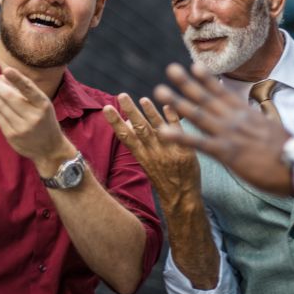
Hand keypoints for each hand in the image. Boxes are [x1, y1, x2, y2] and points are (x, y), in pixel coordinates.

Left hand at [0, 67, 75, 173]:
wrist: (50, 149)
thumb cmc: (45, 120)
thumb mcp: (44, 104)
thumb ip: (28, 91)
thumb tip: (5, 76)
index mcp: (44, 106)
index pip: (29, 89)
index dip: (17, 78)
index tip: (7, 70)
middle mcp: (33, 117)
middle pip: (10, 97)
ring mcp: (21, 128)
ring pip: (2, 107)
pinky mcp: (12, 136)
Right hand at [103, 95, 200, 209]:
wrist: (182, 197)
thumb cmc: (161, 176)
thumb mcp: (145, 162)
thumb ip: (138, 142)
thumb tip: (130, 121)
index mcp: (142, 157)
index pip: (126, 137)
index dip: (116, 122)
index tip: (106, 108)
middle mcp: (154, 154)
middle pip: (141, 129)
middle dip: (131, 111)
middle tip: (122, 95)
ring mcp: (170, 153)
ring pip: (159, 129)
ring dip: (151, 113)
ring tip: (144, 99)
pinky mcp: (186, 153)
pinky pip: (180, 132)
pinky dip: (173, 119)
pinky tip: (168, 106)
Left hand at [154, 63, 293, 195]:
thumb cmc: (289, 152)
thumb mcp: (273, 129)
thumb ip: (259, 121)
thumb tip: (257, 115)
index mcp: (246, 113)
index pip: (223, 92)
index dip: (207, 78)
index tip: (193, 65)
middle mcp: (235, 119)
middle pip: (207, 96)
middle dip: (187, 82)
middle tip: (170, 69)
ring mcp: (229, 134)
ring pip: (198, 114)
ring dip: (178, 101)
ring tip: (159, 91)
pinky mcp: (227, 152)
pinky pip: (198, 143)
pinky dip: (180, 136)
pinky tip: (164, 132)